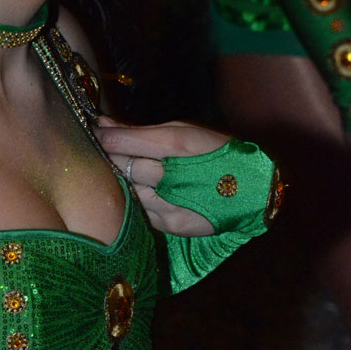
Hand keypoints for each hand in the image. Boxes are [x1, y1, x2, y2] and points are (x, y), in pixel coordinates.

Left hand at [98, 117, 229, 235]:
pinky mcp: (173, 225)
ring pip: (128, 192)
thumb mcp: (183, 130)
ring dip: (125, 182)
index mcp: (175, 146)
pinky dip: (139, 202)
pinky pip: (141, 212)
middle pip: (121, 167)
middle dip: (111, 159)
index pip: (121, 142)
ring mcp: (171, 204)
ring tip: (132, 174)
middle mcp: (170, 177)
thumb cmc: (217, 152)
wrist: (257, 190)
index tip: (93, 133)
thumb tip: (103, 123)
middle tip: (107, 152)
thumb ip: (140, 130)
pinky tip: (149, 193)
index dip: (103, 138)